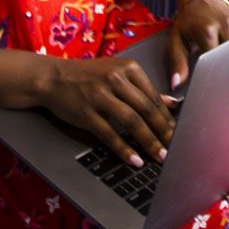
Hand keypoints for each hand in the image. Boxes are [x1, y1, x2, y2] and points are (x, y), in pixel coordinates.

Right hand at [30, 54, 175, 167]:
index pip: (153, 96)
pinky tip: (134, 159)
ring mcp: (100, 95)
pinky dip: (124, 149)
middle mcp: (116, 79)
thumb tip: (171, 103)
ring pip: (132, 121)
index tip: (177, 133)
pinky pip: (109, 134)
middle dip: (163, 132)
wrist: (51, 77)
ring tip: (159, 156)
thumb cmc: (87, 76)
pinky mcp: (86, 112)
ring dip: (148, 142)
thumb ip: (143, 88)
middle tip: (174, 148)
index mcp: (128, 68)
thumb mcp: (117, 73)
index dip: (167, 118)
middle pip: (146, 109)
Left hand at [166, 0, 228, 91]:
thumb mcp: (176, 40)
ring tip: (228, 76)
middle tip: (220, 86)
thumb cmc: (187, 21)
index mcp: (207, 31)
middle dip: (226, 73)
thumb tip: (176, 84)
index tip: (209, 86)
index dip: (212, 76)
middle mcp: (226, 27)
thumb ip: (177, 62)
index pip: (214, 62)